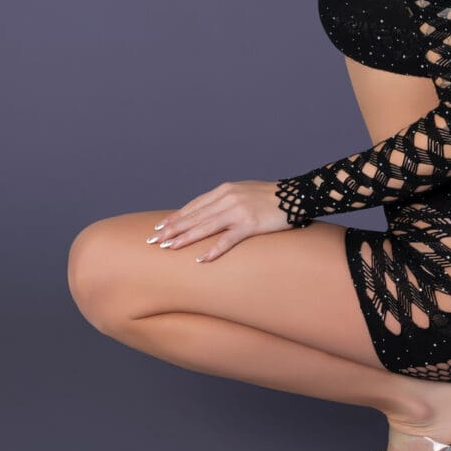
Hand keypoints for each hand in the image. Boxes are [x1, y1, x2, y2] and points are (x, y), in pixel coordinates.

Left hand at [147, 180, 289, 262]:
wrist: (296, 195)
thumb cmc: (270, 197)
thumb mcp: (243, 193)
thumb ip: (226, 201)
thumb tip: (208, 214)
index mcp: (224, 190)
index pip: (194, 206)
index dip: (175, 217)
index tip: (159, 227)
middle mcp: (228, 198)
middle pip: (194, 216)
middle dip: (172, 229)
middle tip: (154, 241)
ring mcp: (238, 211)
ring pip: (205, 226)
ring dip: (185, 238)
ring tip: (168, 248)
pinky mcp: (250, 224)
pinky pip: (228, 240)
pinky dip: (213, 250)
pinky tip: (201, 259)